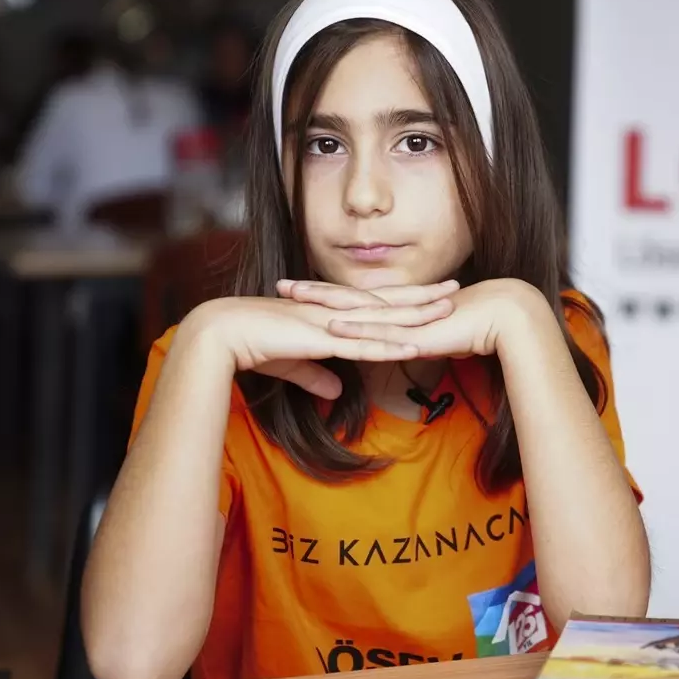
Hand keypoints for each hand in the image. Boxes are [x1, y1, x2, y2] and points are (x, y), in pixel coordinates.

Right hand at [180, 280, 458, 398]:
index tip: (433, 294)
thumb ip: (316, 376)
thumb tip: (337, 391)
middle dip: (424, 297)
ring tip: (446, 310)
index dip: (406, 299)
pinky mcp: (320, 339)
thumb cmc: (252, 345)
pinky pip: (362, 345)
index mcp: (330, 312)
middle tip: (456, 287)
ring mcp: (330, 322)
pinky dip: (388, 346)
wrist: (221, 334)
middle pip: (389, 303)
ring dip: (416, 317)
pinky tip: (412, 347)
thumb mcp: (292, 365)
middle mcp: (335, 311)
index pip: (376, 303)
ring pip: (382, 319)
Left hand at [283, 278, 543, 358]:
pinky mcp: (416, 333)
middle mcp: (399, 309)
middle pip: (349, 298)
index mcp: (402, 309)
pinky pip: (380, 333)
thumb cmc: (480, 326)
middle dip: (314, 292)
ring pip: (357, 310)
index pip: (359, 300)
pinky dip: (355, 331)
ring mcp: (406, 318)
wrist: (507, 317)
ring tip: (293, 299)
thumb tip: (412, 345)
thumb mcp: (442, 335)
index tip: (303, 290)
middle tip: (282, 284)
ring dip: (324, 305)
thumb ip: (422, 339)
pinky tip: (331, 329)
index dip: (330, 294)